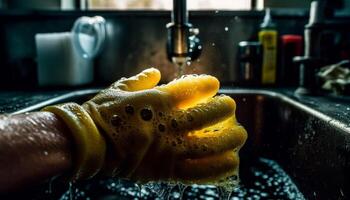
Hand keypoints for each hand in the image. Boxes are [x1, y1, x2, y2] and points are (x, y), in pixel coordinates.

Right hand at [82, 68, 246, 183]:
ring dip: (229, 139)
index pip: (192, 90)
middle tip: (230, 108)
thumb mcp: (118, 89)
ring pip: (209, 144)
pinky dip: (218, 168)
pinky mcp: (166, 170)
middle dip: (224, 110)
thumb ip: (141, 80)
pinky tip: (232, 162)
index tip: (214, 85)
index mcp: (155, 101)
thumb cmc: (100, 115)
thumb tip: (155, 73)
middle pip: (206, 116)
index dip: (207, 86)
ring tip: (239, 134)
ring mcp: (168, 149)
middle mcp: (166, 125)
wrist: (86, 145)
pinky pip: (198, 172)